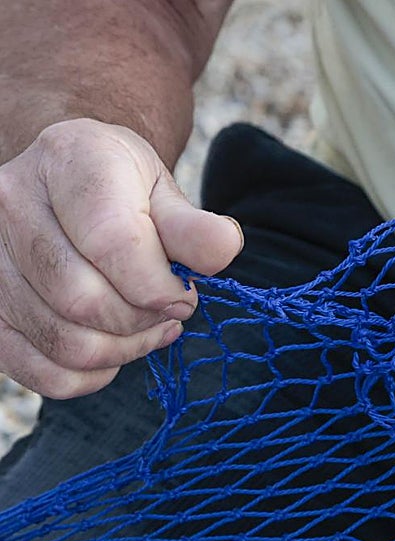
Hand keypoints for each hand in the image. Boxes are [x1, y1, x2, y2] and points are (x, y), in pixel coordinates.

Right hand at [0, 118, 242, 397]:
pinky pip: (42, 373)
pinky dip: (89, 377)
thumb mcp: (163, 193)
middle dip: (142, 322)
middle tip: (167, 313)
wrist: (69, 189)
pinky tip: (113, 350)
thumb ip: (194, 227)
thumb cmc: (123, 193)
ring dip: (123, 351)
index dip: (159, 288)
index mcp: (67, 161)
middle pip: (83, 301)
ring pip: (65, 342)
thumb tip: (225, 248)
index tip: (183, 295)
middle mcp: (12, 205)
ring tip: (147, 328)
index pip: (112, 244)